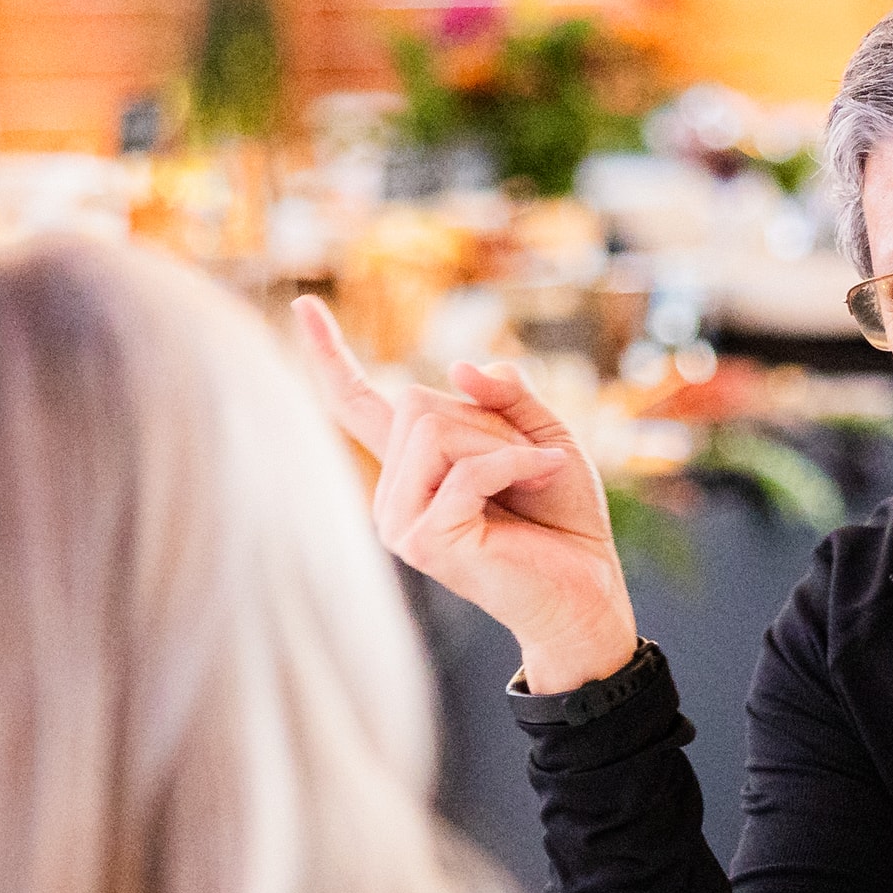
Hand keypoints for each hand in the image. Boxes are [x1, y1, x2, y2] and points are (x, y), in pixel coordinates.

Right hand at [289, 296, 640, 693]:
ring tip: (532, 478)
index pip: (356, 403)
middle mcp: (393, 492)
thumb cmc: (564, 517)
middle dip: (487, 419)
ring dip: (501, 445)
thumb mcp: (543, 432)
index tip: (304, 304)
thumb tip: (454, 367)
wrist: (588, 589)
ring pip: (436, 431)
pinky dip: (513, 464)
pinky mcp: (424, 542)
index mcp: (411, 465)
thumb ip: (504, 394)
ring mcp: (400, 520)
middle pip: (417, 402)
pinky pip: (466, 470)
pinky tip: (539, 479)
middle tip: (529, 460)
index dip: (330, 353)